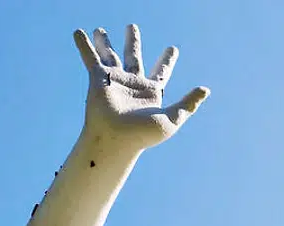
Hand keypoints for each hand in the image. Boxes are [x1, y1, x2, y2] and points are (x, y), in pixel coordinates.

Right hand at [74, 24, 207, 149]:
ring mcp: (114, 80)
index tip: (172, 49)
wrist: (115, 140)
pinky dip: (84, 45)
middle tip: (132, 27)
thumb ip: (188, 104)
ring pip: (109, 55)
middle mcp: (132, 83)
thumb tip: (205, 89)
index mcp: (150, 91)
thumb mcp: (171, 119)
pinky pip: (90, 57)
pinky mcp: (98, 78)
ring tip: (101, 29)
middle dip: (132, 42)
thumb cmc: (142, 135)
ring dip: (105, 42)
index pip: (161, 72)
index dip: (167, 60)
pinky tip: (78, 32)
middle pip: (133, 57)